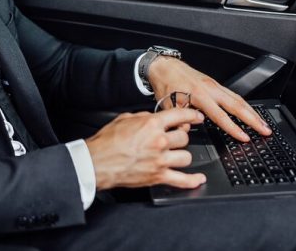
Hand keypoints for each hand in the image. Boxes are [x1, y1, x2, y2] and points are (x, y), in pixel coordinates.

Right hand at [85, 108, 205, 190]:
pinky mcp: (158, 176)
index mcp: (151, 124)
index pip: (180, 115)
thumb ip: (143, 117)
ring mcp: (160, 160)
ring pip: (186, 157)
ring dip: (182, 155)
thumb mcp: (124, 119)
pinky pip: (182, 180)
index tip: (197, 117)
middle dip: (180, 137)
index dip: (192, 115)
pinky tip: (198, 179)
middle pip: (184, 137)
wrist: (97, 161)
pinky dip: (192, 180)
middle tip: (174, 139)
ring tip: (174, 155)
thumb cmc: (107, 141)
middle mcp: (159, 141)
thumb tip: (153, 118)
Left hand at [148, 57, 270, 141]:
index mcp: (199, 95)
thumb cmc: (165, 83)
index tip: (244, 137)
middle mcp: (210, 88)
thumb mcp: (167, 104)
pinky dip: (244, 104)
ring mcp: (214, 85)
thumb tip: (187, 131)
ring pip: (238, 99)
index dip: (233, 128)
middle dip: (254, 119)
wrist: (163, 66)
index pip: (220, 116)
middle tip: (266, 130)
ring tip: (263, 124)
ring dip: (253, 112)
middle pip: (237, 105)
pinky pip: (233, 95)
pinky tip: (249, 111)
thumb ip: (179, 119)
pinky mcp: (214, 84)